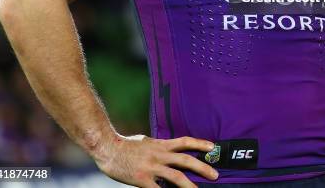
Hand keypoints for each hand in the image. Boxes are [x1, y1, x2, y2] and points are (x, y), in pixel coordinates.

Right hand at [94, 133, 218, 187]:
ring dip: (190, 186)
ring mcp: (152, 167)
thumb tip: (168, 150)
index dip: (200, 143)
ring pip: (176, 177)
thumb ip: (158, 147)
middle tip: (216, 175)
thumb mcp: (146, 141)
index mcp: (161, 144)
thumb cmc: (126, 145)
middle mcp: (159, 154)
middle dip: (203, 167)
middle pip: (186, 160)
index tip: (213, 147)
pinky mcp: (142, 180)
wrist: (108, 148)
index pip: (185, 142)